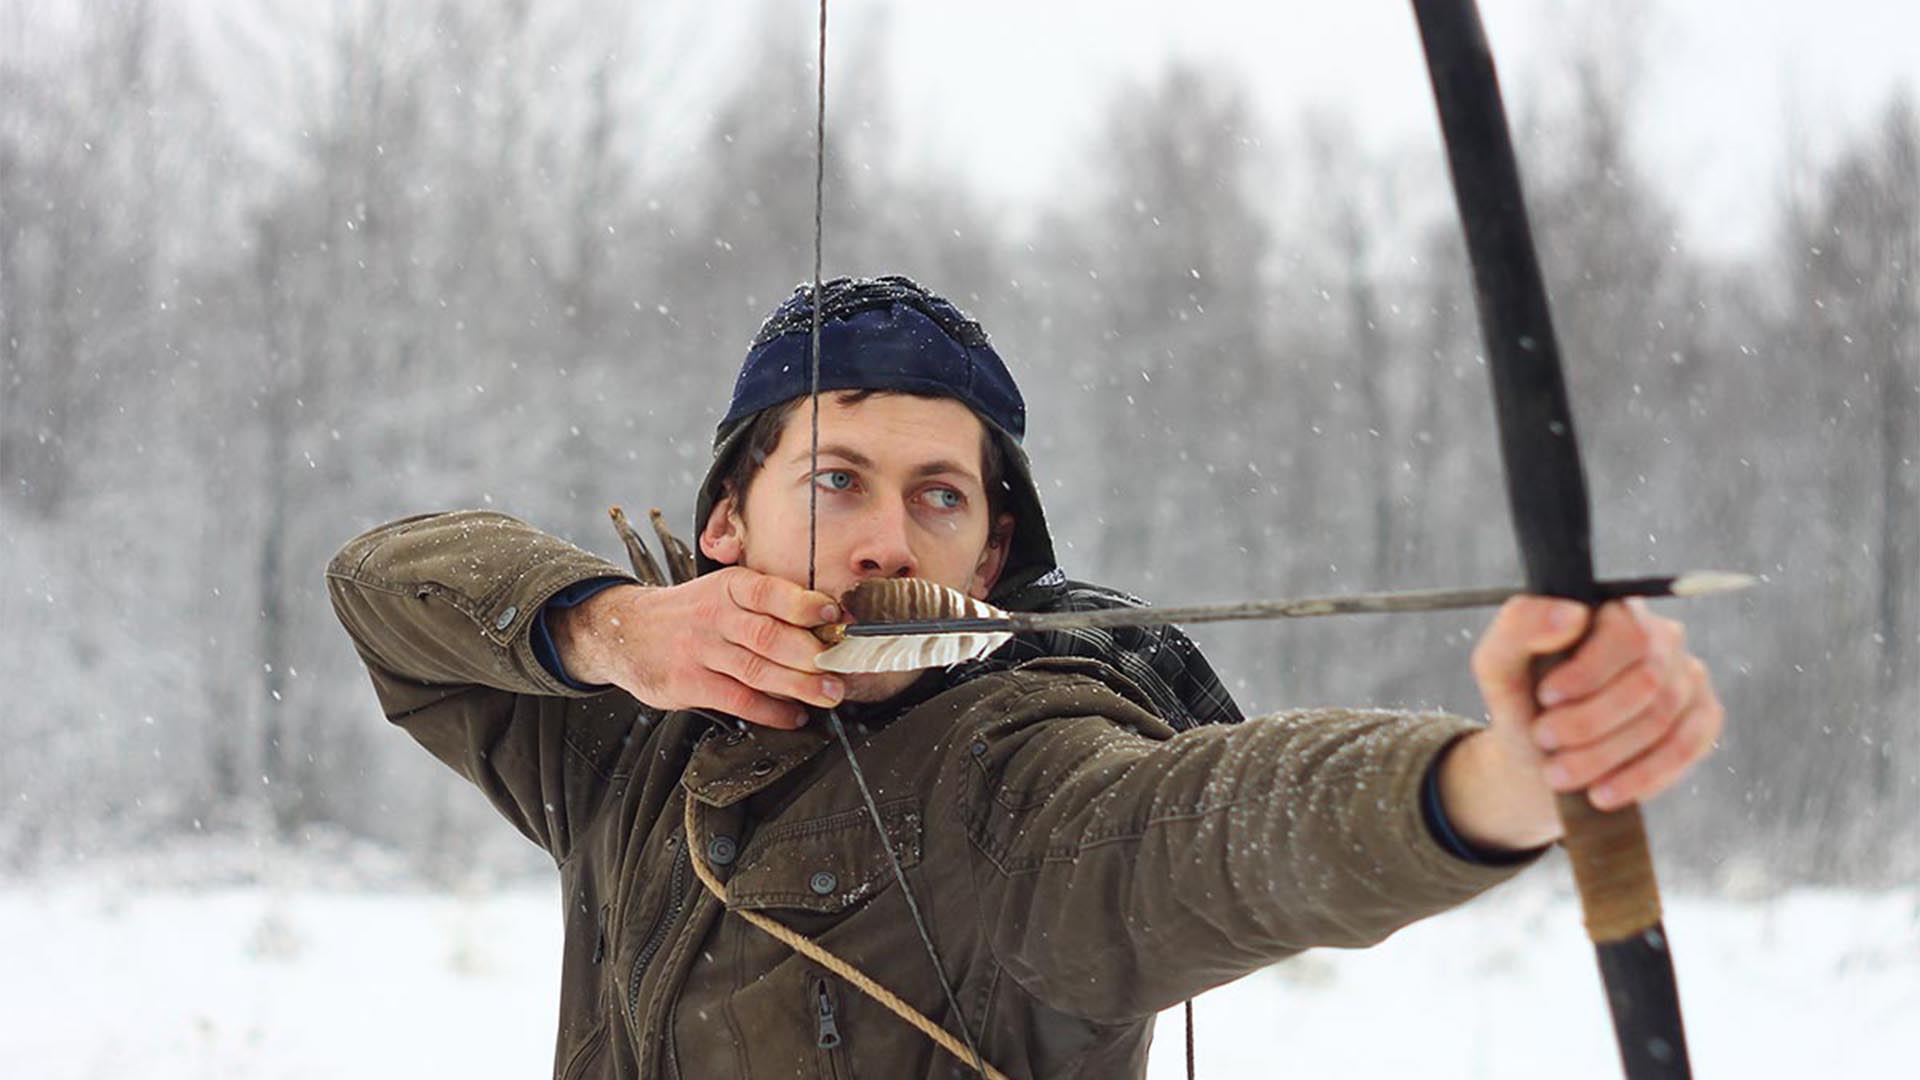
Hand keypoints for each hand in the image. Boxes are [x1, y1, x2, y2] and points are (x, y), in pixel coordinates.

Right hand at [549, 567, 844, 729]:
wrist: (626, 632)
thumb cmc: (691, 614)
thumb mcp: (721, 592)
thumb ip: (766, 605)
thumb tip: (828, 622)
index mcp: (728, 587)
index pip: (770, 592)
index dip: (805, 604)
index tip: (836, 614)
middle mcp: (714, 616)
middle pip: (768, 635)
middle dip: (811, 654)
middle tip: (841, 669)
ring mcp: (699, 650)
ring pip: (757, 670)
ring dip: (799, 686)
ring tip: (829, 695)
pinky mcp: (689, 683)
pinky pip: (738, 700)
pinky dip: (770, 711)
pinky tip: (794, 716)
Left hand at [1441, 596, 1725, 851]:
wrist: (1541, 759)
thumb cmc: (1523, 702)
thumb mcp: (1499, 665)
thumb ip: (1520, 626)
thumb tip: (1571, 613)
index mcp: (1614, 610)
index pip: (1626, 633)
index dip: (1588, 671)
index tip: (1545, 697)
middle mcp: (1661, 637)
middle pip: (1646, 682)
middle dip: (1588, 721)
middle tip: (1545, 741)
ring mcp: (1687, 677)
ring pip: (1661, 720)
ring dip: (1603, 755)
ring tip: (1559, 774)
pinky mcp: (1702, 718)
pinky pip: (1684, 748)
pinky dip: (1639, 777)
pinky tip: (1602, 792)